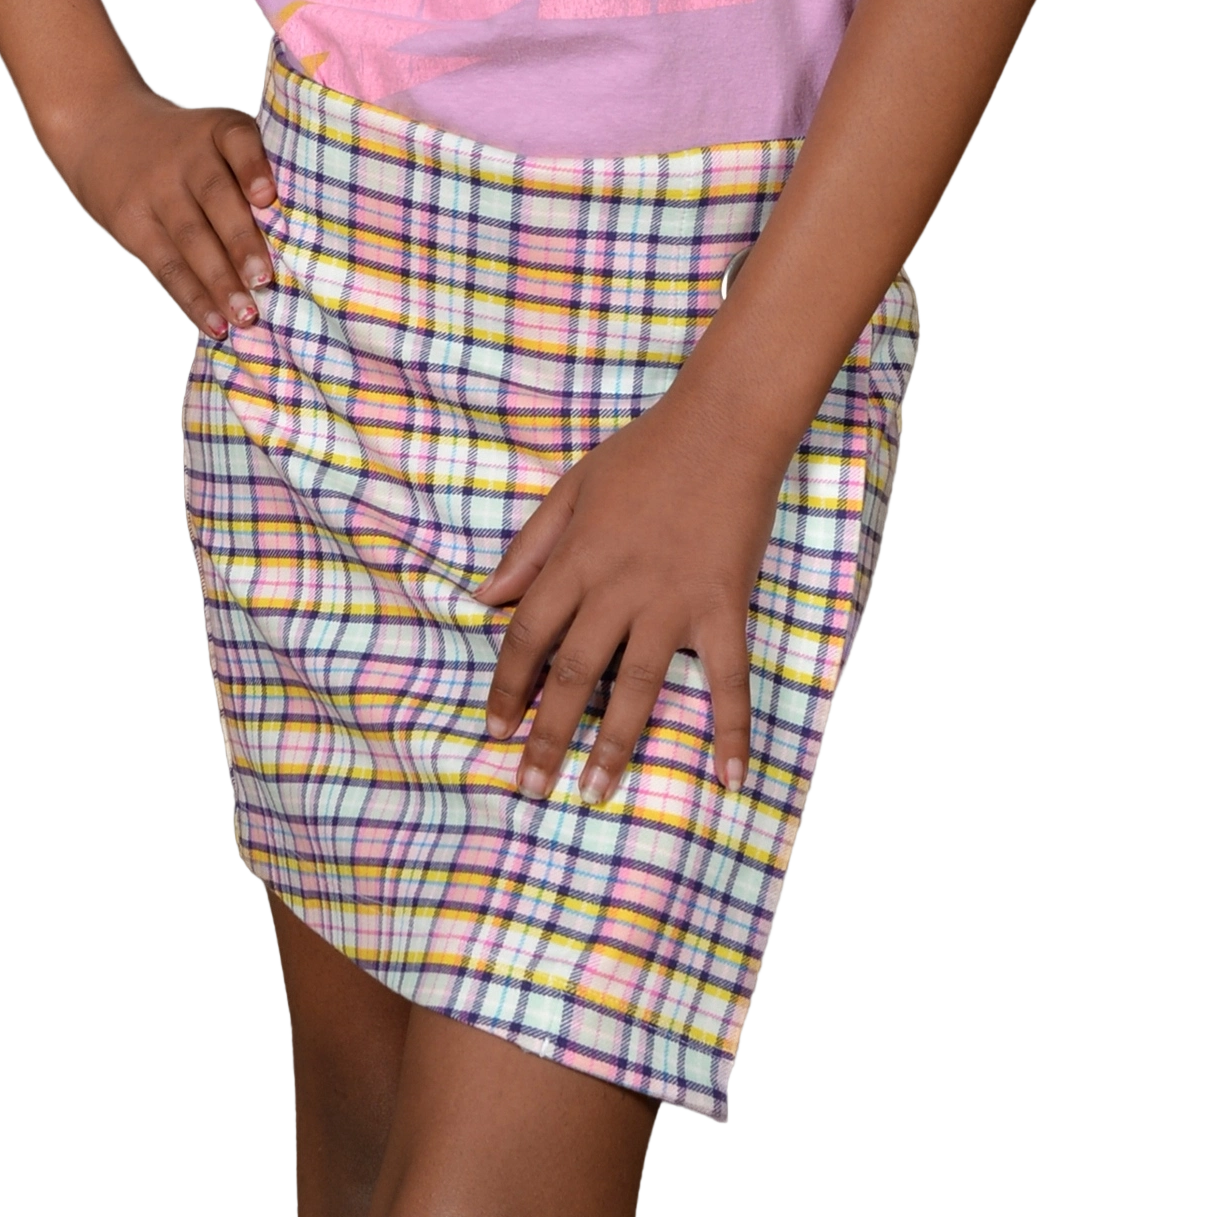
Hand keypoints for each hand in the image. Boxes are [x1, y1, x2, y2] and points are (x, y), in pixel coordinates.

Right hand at [54, 84, 276, 340]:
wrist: (100, 127)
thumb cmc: (184, 143)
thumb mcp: (213, 132)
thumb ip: (255, 167)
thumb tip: (306, 232)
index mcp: (216, 129)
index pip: (237, 140)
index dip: (253, 167)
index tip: (267, 197)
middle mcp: (186, 157)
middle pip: (216, 198)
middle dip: (241, 242)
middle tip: (265, 280)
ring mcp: (155, 191)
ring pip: (191, 239)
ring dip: (220, 282)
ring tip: (246, 315)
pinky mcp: (131, 224)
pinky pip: (166, 266)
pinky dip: (193, 298)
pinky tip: (214, 324)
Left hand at [477, 392, 784, 802]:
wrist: (723, 425)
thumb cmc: (645, 452)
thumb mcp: (571, 487)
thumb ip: (529, 546)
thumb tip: (484, 597)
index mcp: (576, 559)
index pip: (527, 635)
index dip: (506, 687)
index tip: (494, 730)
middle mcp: (617, 589)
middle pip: (571, 674)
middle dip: (546, 735)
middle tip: (529, 786)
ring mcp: (672, 603)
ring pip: (635, 687)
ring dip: (613, 745)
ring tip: (594, 791)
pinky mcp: (723, 608)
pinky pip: (728, 681)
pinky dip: (732, 731)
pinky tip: (731, 779)